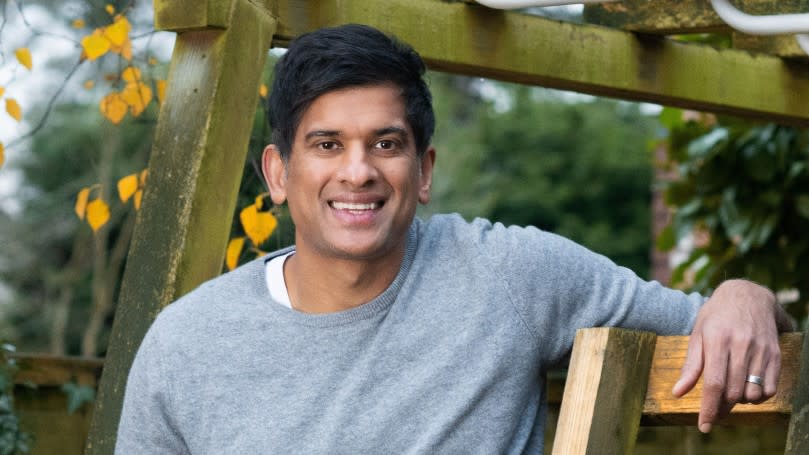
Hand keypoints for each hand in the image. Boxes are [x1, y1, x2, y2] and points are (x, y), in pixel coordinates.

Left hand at [670, 279, 793, 432]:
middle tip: (714, 412)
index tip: (704, 425)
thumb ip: (690, 365)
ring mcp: (761, 349)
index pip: (714, 383)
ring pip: (753, 393)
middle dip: (722, 409)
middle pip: (733, 392)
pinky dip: (759, 397)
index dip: (709, 408)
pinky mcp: (775, 353)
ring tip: (730, 394)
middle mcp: (741, 345)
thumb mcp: (697, 334)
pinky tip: (747, 390)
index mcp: (717, 340)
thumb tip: (678, 392)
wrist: (747, 295)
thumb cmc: (716, 315)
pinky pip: (770, 388)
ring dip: (740, 402)